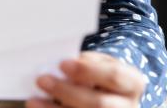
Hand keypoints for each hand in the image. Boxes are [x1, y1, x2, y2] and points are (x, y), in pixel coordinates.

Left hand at [28, 52, 146, 107]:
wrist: (112, 95)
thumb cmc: (101, 75)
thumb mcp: (101, 64)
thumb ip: (86, 65)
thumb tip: (58, 69)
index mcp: (133, 83)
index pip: (114, 76)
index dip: (88, 70)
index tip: (62, 63)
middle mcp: (129, 107)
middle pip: (99, 104)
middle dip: (67, 92)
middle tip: (42, 80)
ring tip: (33, 101)